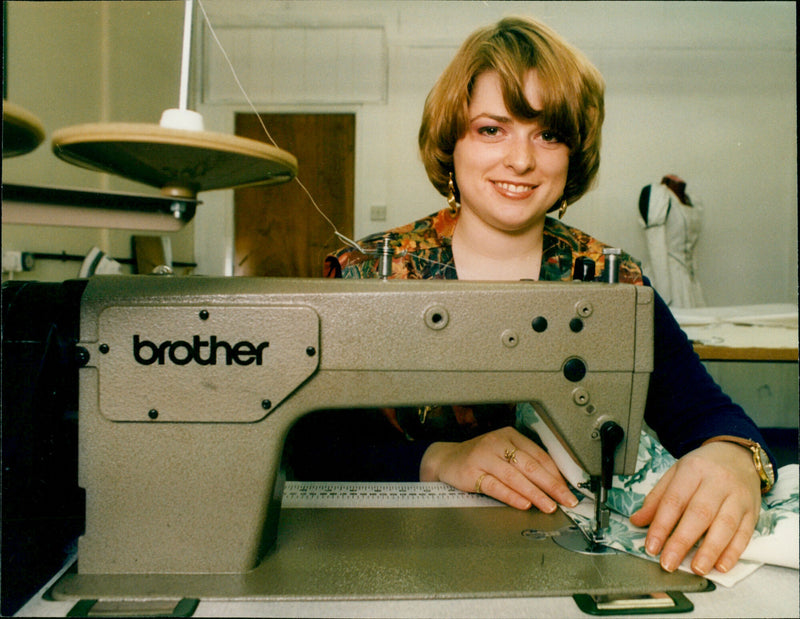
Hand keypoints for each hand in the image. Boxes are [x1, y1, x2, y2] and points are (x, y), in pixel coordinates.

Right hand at [419, 426, 577, 511]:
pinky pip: (496, 485)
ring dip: (535, 493)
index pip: (539, 454)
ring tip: (549, 506)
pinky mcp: (472, 471)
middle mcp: (497, 443)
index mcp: (509, 436)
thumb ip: (525, 464)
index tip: (568, 489)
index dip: (556, 473)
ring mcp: (483, 456)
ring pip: (515, 476)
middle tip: (565, 499)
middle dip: (551, 484)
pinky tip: (524, 504)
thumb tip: (554, 484)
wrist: (446, 459)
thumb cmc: (479, 458)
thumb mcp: (503, 453)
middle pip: (530, 465)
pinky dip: (512, 496)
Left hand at [630, 441, 760, 574]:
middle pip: (699, 514)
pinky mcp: (753, 511)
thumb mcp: (675, 474)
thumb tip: (637, 521)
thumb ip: (657, 498)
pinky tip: (721, 565)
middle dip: (682, 542)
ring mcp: (738, 496)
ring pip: (725, 525)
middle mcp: (718, 482)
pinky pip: (744, 534)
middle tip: (669, 563)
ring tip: (696, 569)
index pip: (674, 500)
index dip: (661, 526)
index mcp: (693, 470)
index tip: (652, 547)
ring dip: (710, 551)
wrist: (737, 456)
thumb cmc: (702, 468)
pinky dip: (733, 553)